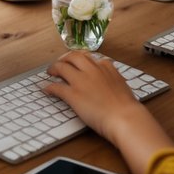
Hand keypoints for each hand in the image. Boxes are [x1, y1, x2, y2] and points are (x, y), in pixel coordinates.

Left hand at [45, 52, 173, 173]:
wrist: (124, 117)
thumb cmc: (126, 106)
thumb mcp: (122, 84)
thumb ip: (114, 77)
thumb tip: (112, 78)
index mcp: (105, 67)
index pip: (89, 58)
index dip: (81, 59)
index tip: (77, 62)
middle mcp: (91, 70)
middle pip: (73, 57)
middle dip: (65, 58)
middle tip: (60, 63)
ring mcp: (80, 81)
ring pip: (62, 67)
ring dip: (54, 68)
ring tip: (50, 72)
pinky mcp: (73, 94)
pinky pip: (57, 87)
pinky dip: (50, 87)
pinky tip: (46, 89)